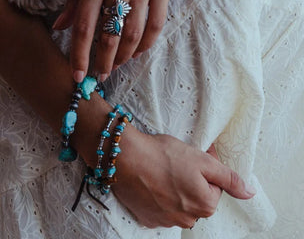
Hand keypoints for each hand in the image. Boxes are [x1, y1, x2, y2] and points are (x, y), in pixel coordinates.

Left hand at [53, 0, 177, 81]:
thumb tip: (59, 26)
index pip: (84, 28)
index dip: (79, 56)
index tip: (76, 77)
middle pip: (109, 36)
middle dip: (102, 62)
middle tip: (100, 76)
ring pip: (133, 35)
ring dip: (123, 57)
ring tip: (116, 66)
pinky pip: (156, 24)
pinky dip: (147, 43)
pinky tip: (139, 52)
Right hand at [113, 130, 255, 228]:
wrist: (127, 158)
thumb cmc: (164, 155)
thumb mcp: (202, 160)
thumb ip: (228, 178)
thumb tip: (249, 193)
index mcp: (205, 205)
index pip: (215, 188)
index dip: (205, 169)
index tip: (192, 158)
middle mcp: (188, 218)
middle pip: (197, 198)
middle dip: (190, 182)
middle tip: (176, 163)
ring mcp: (166, 221)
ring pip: (179, 205)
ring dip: (174, 190)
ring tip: (161, 171)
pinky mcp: (148, 218)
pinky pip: (160, 209)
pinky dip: (158, 197)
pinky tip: (151, 182)